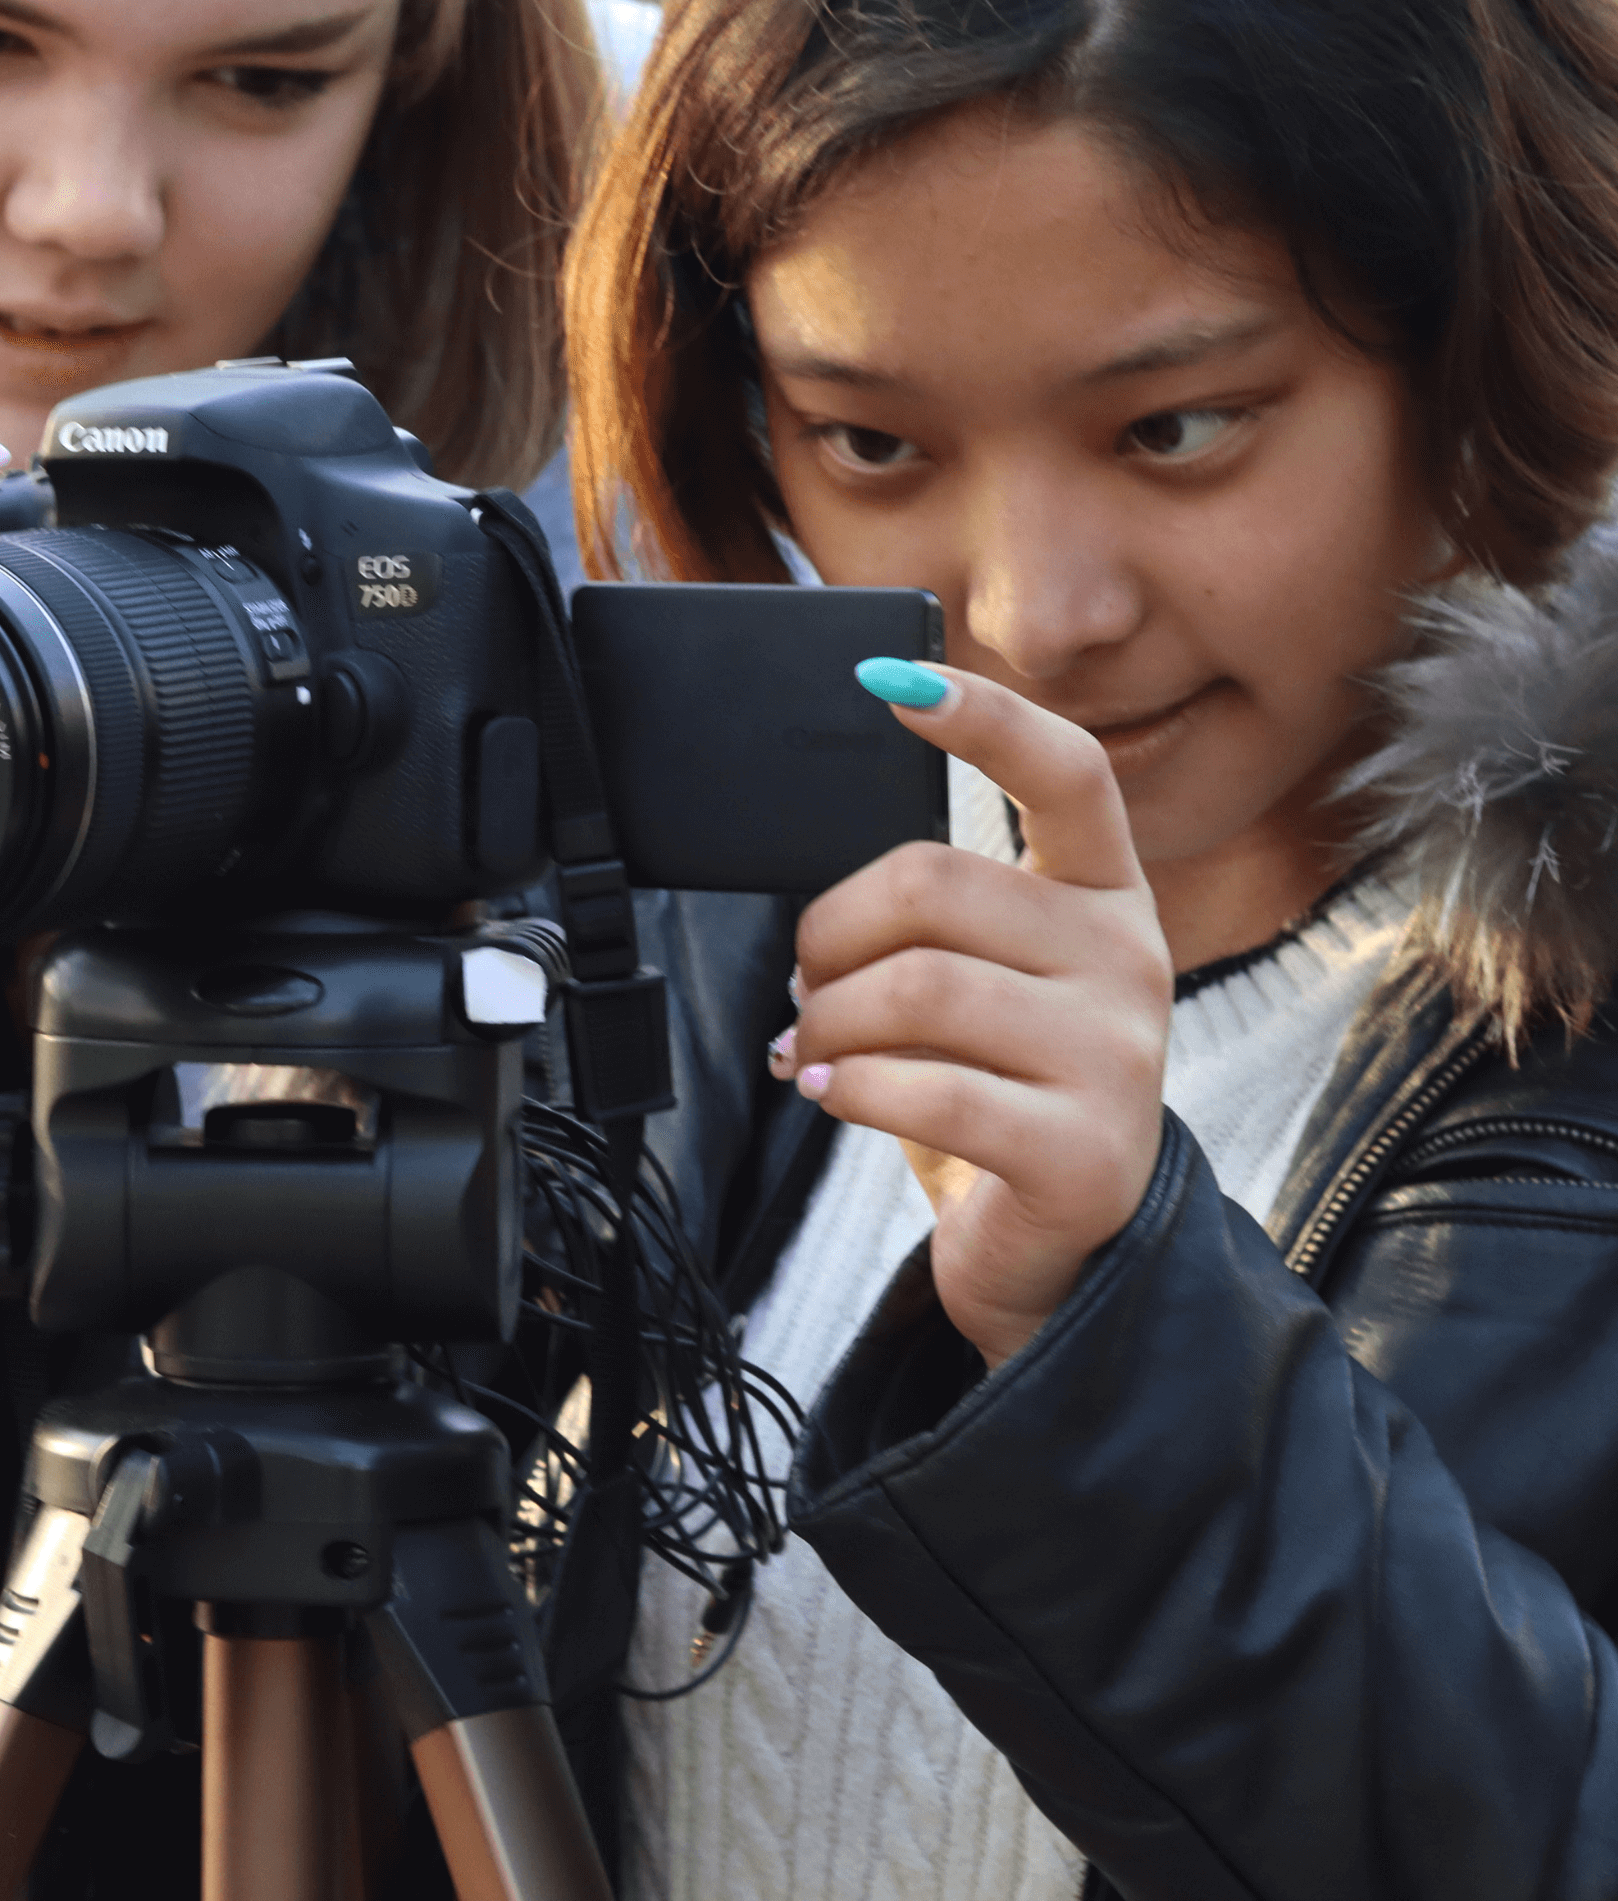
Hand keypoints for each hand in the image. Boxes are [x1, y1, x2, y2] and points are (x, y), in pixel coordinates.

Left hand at [773, 668, 1172, 1367]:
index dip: (979, 717)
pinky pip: (929, 1090)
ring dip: (827, 1021)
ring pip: (918, 986)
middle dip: (831, 932)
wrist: (1062, 1255)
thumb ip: (938, 919)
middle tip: (805, 989)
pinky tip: (833, 1097)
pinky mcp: (1086, 1151)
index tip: (886, 679)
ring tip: (812, 1051)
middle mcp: (1129, 959)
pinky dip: (851, 1091)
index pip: (1066, 771)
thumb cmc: (999, 1094)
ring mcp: (1120, 1057)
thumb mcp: (983, 982)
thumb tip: (826, 908)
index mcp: (1107, 895)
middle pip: (938, 881)